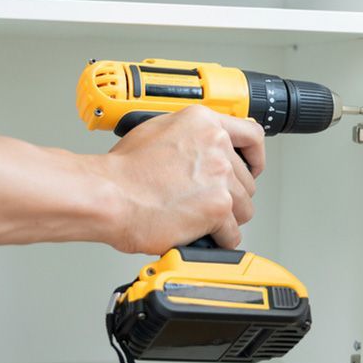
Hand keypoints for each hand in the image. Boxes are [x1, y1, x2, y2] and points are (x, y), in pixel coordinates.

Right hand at [98, 106, 264, 253]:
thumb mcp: (156, 131)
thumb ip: (187, 136)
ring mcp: (220, 176)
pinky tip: (198, 235)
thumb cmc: (121, 170)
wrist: (107, 194)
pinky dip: (217, 240)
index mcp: (204, 122)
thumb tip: (197, 148)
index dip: (255, 157)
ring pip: (243, 208)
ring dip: (224, 219)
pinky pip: (232, 234)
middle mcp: (217, 146)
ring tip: (198, 220)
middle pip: (247, 180)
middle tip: (205, 203)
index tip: (252, 167)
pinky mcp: (218, 207)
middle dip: (230, 195)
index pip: (252, 135)